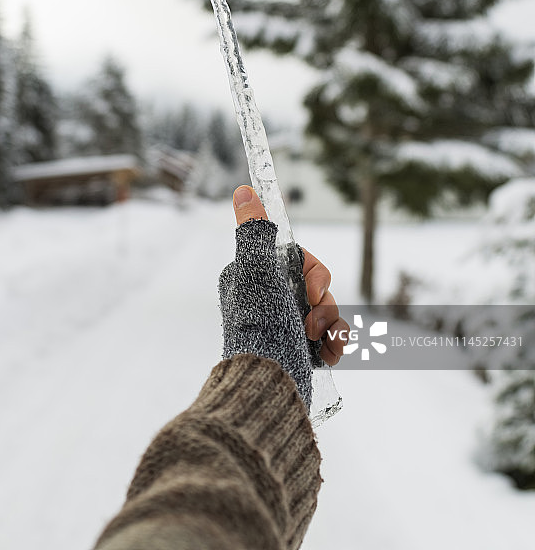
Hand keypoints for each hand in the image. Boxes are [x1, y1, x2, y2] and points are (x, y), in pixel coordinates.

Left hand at [233, 185, 348, 365]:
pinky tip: (328, 355)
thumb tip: (242, 191)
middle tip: (312, 321)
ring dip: (331, 325)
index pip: (298, 258)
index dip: (314, 272)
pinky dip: (335, 343)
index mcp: (252, 277)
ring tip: (319, 342)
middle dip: (324, 303)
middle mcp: (266, 299)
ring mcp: (283, 325)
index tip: (312, 290)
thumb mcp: (256, 270)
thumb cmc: (262, 325)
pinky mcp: (298, 349)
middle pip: (316, 285)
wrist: (270, 385)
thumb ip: (254, 232)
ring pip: (326, 310)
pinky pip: (330, 335)